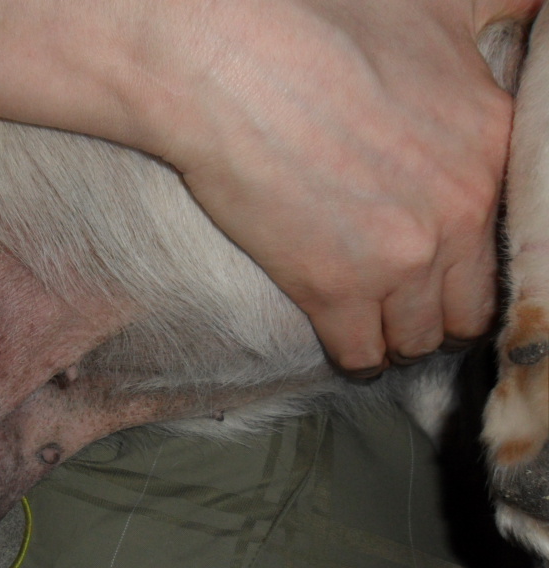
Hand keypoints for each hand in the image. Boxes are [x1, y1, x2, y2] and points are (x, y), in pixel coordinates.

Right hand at [0, 0, 543, 374]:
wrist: (226, 62)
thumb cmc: (318, 25)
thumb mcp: (438, 10)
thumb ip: (498, 22)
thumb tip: (528, 13)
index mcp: (493, 145)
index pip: (508, 240)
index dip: (469, 255)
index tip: (438, 259)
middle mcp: (463, 210)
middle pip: (471, 303)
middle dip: (438, 305)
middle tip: (403, 298)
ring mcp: (402, 257)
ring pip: (420, 338)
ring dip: (395, 333)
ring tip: (370, 320)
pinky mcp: (336, 290)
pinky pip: (363, 356)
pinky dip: (353, 353)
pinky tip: (339, 336)